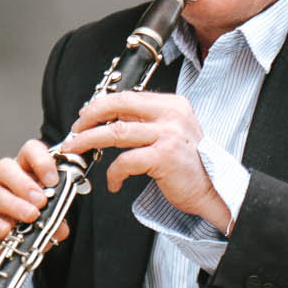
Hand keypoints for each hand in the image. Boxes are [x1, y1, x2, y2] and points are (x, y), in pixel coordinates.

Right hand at [0, 138, 66, 278]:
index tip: (53, 180)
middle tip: (41, 201)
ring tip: (31, 217)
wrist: (6, 252)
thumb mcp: (47, 222)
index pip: (29, 151)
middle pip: (5, 167)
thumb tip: (60, 226)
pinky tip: (6, 230)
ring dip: (14, 205)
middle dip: (25, 184)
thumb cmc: (27, 228)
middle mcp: (2, 179)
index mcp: (24, 172)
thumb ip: (55, 220)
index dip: (41, 160)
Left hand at [62, 90, 230, 230]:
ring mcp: (168, 135)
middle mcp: (171, 115)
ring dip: (89, 140)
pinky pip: (126, 162)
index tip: (86, 116)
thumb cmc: (190, 167)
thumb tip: (112, 120)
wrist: (213, 191)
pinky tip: (113, 183)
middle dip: (90, 117)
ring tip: (75, 149)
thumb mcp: (172, 134)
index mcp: (173, 105)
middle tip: (74, 130)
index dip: (101, 105)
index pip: (128, 96)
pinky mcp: (163, 157)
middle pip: (118, 106)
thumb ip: (148, 123)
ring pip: (115, 132)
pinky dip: (113, 174)